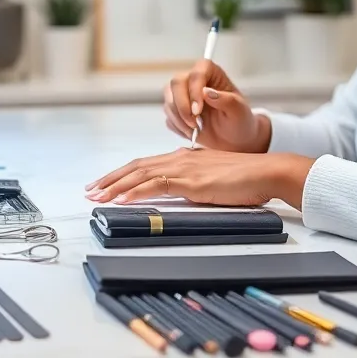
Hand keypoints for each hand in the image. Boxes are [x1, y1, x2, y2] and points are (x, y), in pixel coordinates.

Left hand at [84, 147, 315, 207]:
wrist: (267, 171)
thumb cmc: (246, 178)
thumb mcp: (213, 179)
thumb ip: (195, 182)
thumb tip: (180, 191)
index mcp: (184, 157)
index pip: (145, 163)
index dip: (122, 173)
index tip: (105, 183)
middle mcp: (180, 158)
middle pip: (135, 166)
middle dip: (109, 179)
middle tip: (90, 191)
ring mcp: (184, 168)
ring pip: (139, 174)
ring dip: (115, 186)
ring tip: (97, 197)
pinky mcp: (190, 182)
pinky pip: (155, 185)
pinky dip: (134, 192)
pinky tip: (121, 200)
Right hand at [164, 61, 268, 152]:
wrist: (234, 140)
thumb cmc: (240, 121)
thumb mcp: (239, 111)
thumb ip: (226, 100)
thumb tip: (206, 92)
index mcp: (211, 73)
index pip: (197, 73)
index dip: (194, 91)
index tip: (198, 111)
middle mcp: (194, 80)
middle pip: (176, 83)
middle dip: (182, 106)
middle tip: (194, 124)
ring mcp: (183, 95)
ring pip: (168, 100)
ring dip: (179, 119)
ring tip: (195, 131)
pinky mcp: (177, 111)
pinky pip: (168, 117)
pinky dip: (178, 127)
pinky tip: (192, 133)